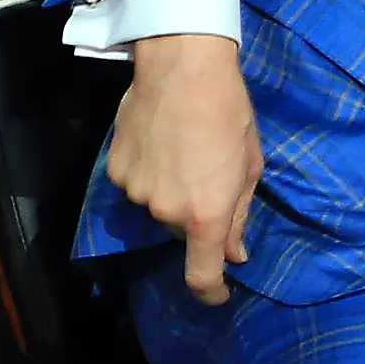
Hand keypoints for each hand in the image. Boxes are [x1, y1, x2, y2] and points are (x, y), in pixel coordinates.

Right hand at [105, 34, 262, 304]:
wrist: (183, 68)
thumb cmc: (230, 113)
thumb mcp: (249, 166)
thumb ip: (239, 215)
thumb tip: (236, 254)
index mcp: (205, 214)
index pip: (201, 274)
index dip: (211, 292)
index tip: (220, 295)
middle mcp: (165, 212)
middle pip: (182, 230)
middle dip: (197, 214)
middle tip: (210, 173)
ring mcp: (135, 192)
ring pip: (157, 206)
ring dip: (171, 191)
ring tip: (185, 150)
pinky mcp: (114, 171)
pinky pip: (136, 184)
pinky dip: (149, 173)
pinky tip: (161, 142)